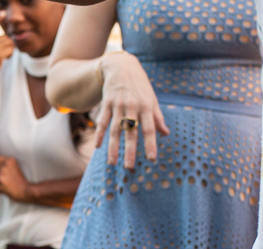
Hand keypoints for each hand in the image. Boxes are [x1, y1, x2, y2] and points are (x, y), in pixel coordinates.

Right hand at [0, 13, 13, 80]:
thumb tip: (8, 37)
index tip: (3, 14)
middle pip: (5, 37)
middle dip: (8, 44)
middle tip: (5, 53)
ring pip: (9, 43)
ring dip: (10, 50)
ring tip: (5, 56)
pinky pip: (10, 50)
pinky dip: (10, 54)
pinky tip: (6, 59)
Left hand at [0, 156, 30, 201]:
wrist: (27, 191)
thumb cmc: (20, 183)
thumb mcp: (13, 169)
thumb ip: (3, 166)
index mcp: (9, 159)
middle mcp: (5, 163)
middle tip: (3, 182)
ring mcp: (2, 171)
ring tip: (5, 186)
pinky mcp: (0, 180)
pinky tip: (5, 190)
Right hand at [95, 51, 169, 169]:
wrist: (121, 66)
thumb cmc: (140, 86)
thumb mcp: (152, 99)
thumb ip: (158, 117)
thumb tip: (166, 133)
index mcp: (146, 107)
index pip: (149, 129)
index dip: (150, 144)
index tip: (151, 159)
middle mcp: (133, 107)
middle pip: (131, 133)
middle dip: (130, 151)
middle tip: (129, 168)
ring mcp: (118, 105)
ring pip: (115, 130)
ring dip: (113, 148)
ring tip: (112, 164)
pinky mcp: (107, 103)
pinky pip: (102, 121)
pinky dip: (99, 134)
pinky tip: (97, 146)